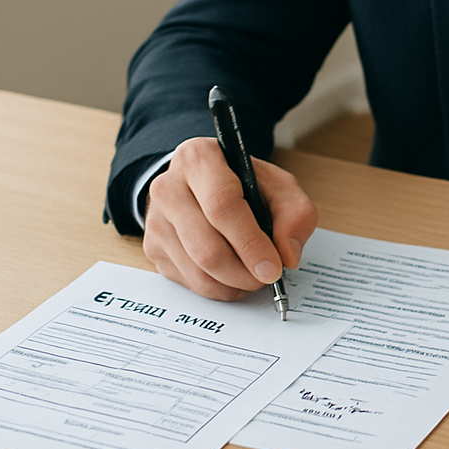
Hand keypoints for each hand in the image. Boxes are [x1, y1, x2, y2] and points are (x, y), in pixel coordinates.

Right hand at [142, 137, 317, 300]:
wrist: (206, 184)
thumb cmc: (245, 184)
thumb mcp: (281, 187)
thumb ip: (295, 215)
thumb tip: (287, 255)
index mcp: (199, 159)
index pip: (222, 205)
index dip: (250, 242)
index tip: (273, 267)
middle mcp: (168, 187)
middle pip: (206, 247)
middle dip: (243, 272)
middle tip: (267, 277)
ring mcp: (156, 220)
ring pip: (197, 270)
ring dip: (234, 284)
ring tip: (255, 277)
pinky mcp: (153, 248)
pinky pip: (188, 282)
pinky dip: (219, 288)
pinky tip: (235, 276)